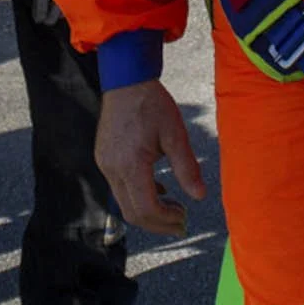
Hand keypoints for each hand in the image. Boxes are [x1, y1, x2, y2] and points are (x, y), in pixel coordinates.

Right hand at [96, 80, 205, 237]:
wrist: (126, 81)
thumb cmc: (152, 105)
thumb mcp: (176, 135)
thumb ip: (187, 168)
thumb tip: (199, 196)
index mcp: (131, 164)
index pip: (145, 208)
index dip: (165, 220)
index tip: (184, 218)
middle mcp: (112, 169)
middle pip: (132, 213)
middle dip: (157, 223)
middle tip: (180, 222)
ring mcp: (104, 164)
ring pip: (123, 203)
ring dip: (148, 211)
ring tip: (173, 206)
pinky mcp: (103, 158)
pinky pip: (119, 188)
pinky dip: (138, 196)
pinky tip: (158, 189)